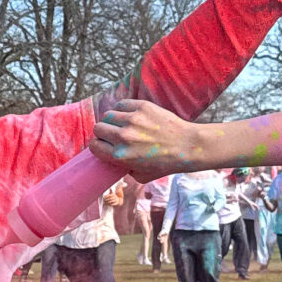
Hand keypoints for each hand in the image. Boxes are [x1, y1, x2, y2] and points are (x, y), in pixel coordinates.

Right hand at [91, 96, 208, 172]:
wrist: (187, 146)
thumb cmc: (166, 163)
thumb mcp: (141, 176)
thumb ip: (124, 169)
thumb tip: (114, 160)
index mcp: (121, 156)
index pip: (95, 146)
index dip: (98, 146)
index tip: (104, 145)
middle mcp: (124, 137)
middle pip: (98, 128)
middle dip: (103, 132)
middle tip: (113, 134)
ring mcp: (132, 120)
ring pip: (108, 115)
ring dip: (112, 120)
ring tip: (122, 124)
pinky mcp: (142, 107)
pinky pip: (122, 104)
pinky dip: (122, 109)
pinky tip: (129, 115)